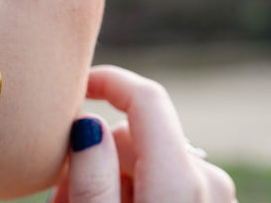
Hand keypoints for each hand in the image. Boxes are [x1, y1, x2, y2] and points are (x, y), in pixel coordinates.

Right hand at [51, 65, 236, 202]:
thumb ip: (92, 178)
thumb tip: (89, 124)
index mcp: (183, 179)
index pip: (147, 98)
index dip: (109, 80)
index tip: (76, 83)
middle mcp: (205, 178)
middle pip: (137, 133)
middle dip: (95, 152)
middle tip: (61, 190)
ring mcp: (209, 193)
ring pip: (145, 156)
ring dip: (108, 175)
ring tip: (76, 202)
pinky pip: (160, 177)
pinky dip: (130, 188)